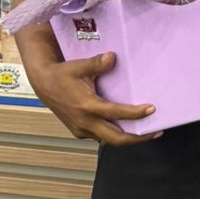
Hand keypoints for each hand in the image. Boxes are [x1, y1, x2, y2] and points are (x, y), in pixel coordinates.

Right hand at [23, 49, 157, 144]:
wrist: (43, 84)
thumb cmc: (62, 74)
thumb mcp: (79, 66)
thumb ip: (97, 63)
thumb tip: (112, 57)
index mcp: (88, 106)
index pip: (117, 114)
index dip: (136, 114)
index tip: (152, 109)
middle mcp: (85, 122)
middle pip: (117, 139)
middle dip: (138, 138)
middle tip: (156, 131)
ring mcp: (82, 130)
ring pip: (109, 141)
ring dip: (128, 138)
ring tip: (145, 132)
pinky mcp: (79, 132)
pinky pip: (100, 138)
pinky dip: (114, 135)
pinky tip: (125, 128)